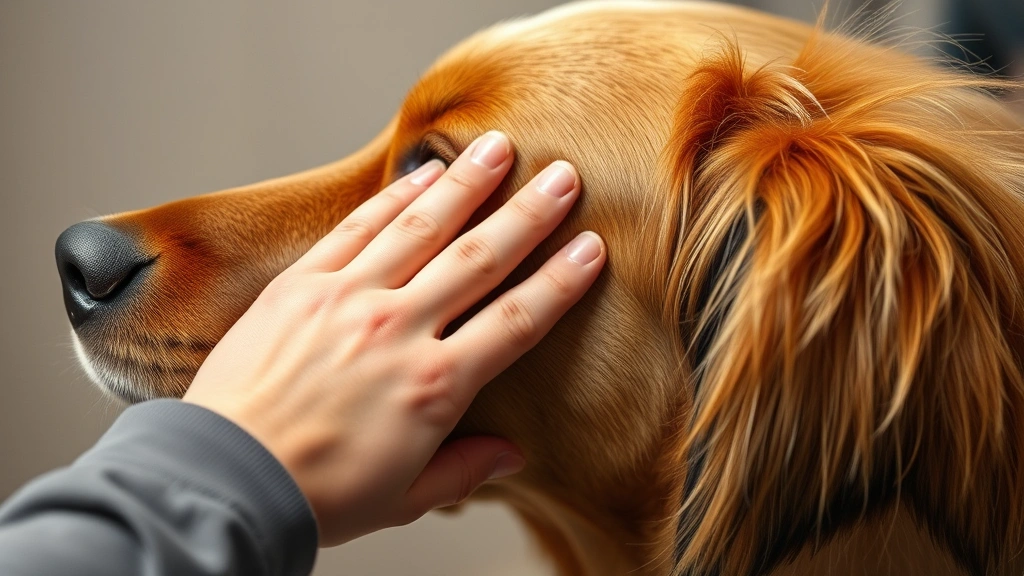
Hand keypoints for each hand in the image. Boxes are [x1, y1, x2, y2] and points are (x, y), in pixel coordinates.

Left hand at [182, 131, 605, 545]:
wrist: (228, 479)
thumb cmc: (316, 494)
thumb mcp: (404, 497)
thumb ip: (464, 469)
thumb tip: (510, 455)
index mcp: (435, 386)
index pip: (517, 320)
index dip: (560, 281)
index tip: (590, 248)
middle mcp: (400, 329)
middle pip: (479, 259)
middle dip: (528, 215)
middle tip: (563, 178)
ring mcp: (350, 298)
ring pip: (422, 228)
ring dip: (466, 184)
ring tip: (499, 148)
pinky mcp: (303, 284)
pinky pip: (357, 229)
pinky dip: (393, 198)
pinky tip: (421, 175)